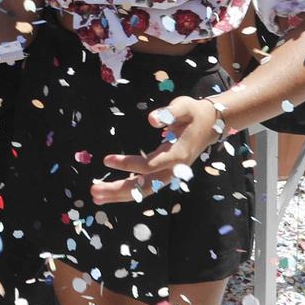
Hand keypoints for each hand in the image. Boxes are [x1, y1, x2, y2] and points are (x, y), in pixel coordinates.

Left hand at [91, 97, 223, 203]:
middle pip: (144, 186)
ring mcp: (170, 175)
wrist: (211, 125)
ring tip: (96, 197)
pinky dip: (128, 192)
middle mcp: (174, 170)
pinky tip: (110, 194)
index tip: (106, 160)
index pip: (149, 165)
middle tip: (93, 190)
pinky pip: (145, 188)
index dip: (128, 164)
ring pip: (143, 191)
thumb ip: (169, 113)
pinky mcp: (165, 174)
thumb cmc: (194, 113)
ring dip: (119, 195)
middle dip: (118, 190)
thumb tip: (151, 119)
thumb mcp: (184, 107)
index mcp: (177, 154)